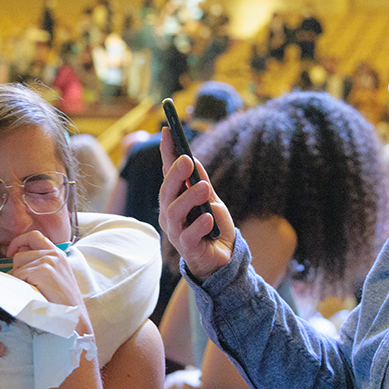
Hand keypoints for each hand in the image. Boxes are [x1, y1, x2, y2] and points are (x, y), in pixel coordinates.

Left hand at [7, 231, 91, 330]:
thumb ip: (41, 264)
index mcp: (58, 253)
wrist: (74, 318)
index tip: (11, 252)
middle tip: (23, 284)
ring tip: (31, 292)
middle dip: (16, 269)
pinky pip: (18, 275)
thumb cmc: (62, 302)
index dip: (19, 242)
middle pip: (20, 254)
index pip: (34, 236)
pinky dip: (20, 286)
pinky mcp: (43, 271)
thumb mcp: (56, 276)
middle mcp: (54, 253)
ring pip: (17, 264)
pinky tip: (31, 295)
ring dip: (18, 279)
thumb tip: (16, 257)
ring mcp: (48, 261)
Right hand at [158, 128, 235, 281]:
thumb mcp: (210, 199)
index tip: (167, 130)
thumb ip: (200, 182)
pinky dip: (199, 225)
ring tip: (204, 188)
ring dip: (189, 198)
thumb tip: (190, 158)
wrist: (221, 259)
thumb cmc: (212, 227)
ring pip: (174, 212)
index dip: (166, 151)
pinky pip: (189, 236)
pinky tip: (208, 218)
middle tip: (187, 159)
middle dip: (175, 174)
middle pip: (167, 191)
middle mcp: (169, 213)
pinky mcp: (187, 249)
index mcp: (174, 199)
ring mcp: (176, 232)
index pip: (167, 171)